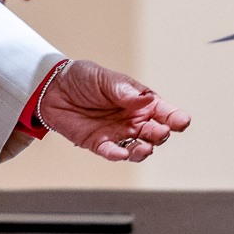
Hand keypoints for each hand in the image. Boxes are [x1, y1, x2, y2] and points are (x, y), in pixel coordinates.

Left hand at [38, 58, 191, 161]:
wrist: (52, 88)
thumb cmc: (82, 78)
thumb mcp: (105, 79)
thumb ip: (125, 92)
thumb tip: (147, 99)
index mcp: (139, 101)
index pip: (163, 111)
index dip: (175, 118)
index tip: (181, 121)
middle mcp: (132, 120)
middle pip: (155, 133)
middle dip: (161, 134)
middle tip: (160, 132)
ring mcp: (117, 133)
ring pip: (138, 148)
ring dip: (144, 150)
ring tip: (145, 148)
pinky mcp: (98, 144)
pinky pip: (112, 153)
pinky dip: (118, 155)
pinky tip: (121, 153)